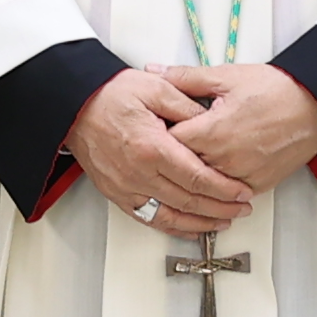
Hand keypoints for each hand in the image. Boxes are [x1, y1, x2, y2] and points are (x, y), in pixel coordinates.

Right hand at [65, 66, 253, 237]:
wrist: (75, 106)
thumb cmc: (110, 95)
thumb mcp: (156, 88)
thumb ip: (187, 107)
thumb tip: (213, 123)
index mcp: (152, 147)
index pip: (197, 177)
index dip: (224, 189)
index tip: (242, 193)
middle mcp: (138, 173)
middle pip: (188, 201)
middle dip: (220, 208)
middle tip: (242, 209)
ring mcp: (126, 188)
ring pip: (170, 216)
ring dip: (200, 223)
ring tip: (223, 222)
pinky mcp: (117, 194)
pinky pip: (149, 218)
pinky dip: (173, 227)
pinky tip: (189, 227)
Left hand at [166, 61, 316, 195]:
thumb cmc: (277, 90)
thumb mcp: (227, 76)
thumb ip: (186, 78)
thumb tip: (154, 72)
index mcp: (212, 133)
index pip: (167, 142)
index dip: (161, 131)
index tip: (162, 124)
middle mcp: (224, 161)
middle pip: (182, 165)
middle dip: (175, 152)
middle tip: (180, 135)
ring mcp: (241, 177)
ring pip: (203, 182)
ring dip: (197, 168)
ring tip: (201, 148)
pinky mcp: (257, 186)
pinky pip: (227, 190)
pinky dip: (220, 179)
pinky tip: (221, 162)